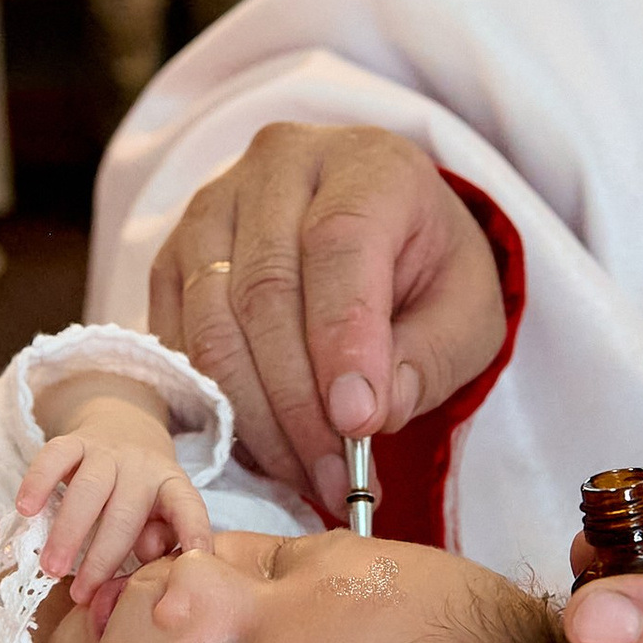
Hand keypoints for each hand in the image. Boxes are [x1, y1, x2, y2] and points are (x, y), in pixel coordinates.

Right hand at [17, 396, 212, 588]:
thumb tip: (145, 561)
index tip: (196, 561)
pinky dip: (38, 482)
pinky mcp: (74, 440)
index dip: (195, 533)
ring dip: (68, 532)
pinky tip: (25, 510)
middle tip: (82, 594)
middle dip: (102, 558)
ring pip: (88, 490)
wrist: (123, 427)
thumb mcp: (160, 514)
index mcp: (173, 486)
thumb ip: (157, 540)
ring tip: (50, 568)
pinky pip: (54, 457)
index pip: (188, 509)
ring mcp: (108, 452)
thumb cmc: (141, 493)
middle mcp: (143, 467)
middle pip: (124, 514)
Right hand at [149, 125, 507, 513]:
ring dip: (255, 417)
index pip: (339, 244)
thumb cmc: (428, 271)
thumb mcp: (467, 312)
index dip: (343, 340)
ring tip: (304, 475)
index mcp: (366, 165)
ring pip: (212, 321)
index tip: (358, 424)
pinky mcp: (174, 256)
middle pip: (265, 290)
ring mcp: (213, 206)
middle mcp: (278, 166)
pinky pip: (179, 341)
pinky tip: (263, 448)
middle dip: (298, 403)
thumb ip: (429, 358)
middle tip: (334, 477)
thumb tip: (365, 414)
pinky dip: (216, 406)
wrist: (378, 233)